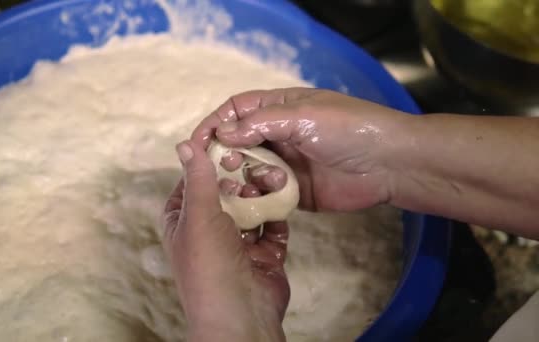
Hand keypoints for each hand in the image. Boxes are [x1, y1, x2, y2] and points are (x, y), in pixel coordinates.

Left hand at [162, 140, 289, 341]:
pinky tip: (284, 191)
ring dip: (260, 192)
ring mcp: (237, 243)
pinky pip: (272, 225)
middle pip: (224, 193)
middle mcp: (209, 232)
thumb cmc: (210, 264)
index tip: (224, 140)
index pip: (192, 184)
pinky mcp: (264, 253)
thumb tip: (185, 143)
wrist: (242, 315)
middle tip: (252, 155)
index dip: (205, 163)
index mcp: (183, 223)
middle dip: (238, 176)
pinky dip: (278, 211)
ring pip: (250, 207)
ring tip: (269, 173)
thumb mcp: (199, 215)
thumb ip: (198, 178)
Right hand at [192, 87, 408, 210]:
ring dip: (240, 176)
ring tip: (244, 182)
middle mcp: (279, 135)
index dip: (215, 124)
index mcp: (280, 109)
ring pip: (247, 170)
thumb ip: (259, 124)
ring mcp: (285, 163)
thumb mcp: (302, 117)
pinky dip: (256, 196)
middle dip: (224, 154)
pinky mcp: (293, 191)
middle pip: (237, 143)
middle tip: (226, 165)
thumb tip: (222, 133)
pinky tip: (258, 198)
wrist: (389, 165)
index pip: (236, 111)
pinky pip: (265, 194)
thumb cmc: (348, 129)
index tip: (198, 142)